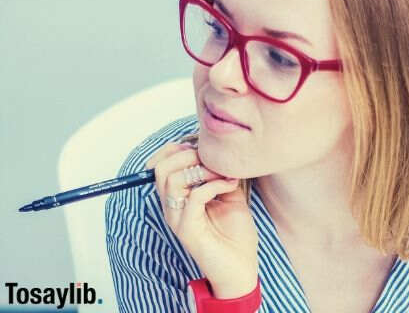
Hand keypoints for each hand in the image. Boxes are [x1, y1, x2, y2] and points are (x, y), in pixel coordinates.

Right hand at [145, 141, 258, 297]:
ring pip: (173, 179)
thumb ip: (220, 174)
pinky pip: (195, 197)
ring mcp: (177, 218)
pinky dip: (215, 184)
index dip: (180, 148)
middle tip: (215, 160)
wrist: (241, 267)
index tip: (206, 148)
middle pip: (162, 168)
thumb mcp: (229, 195)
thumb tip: (221, 150)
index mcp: (178, 197)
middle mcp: (172, 207)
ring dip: (203, 169)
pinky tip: (231, 185)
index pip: (162, 163)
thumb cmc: (235, 234)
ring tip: (225, 174)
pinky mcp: (188, 229)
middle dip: (189, 155)